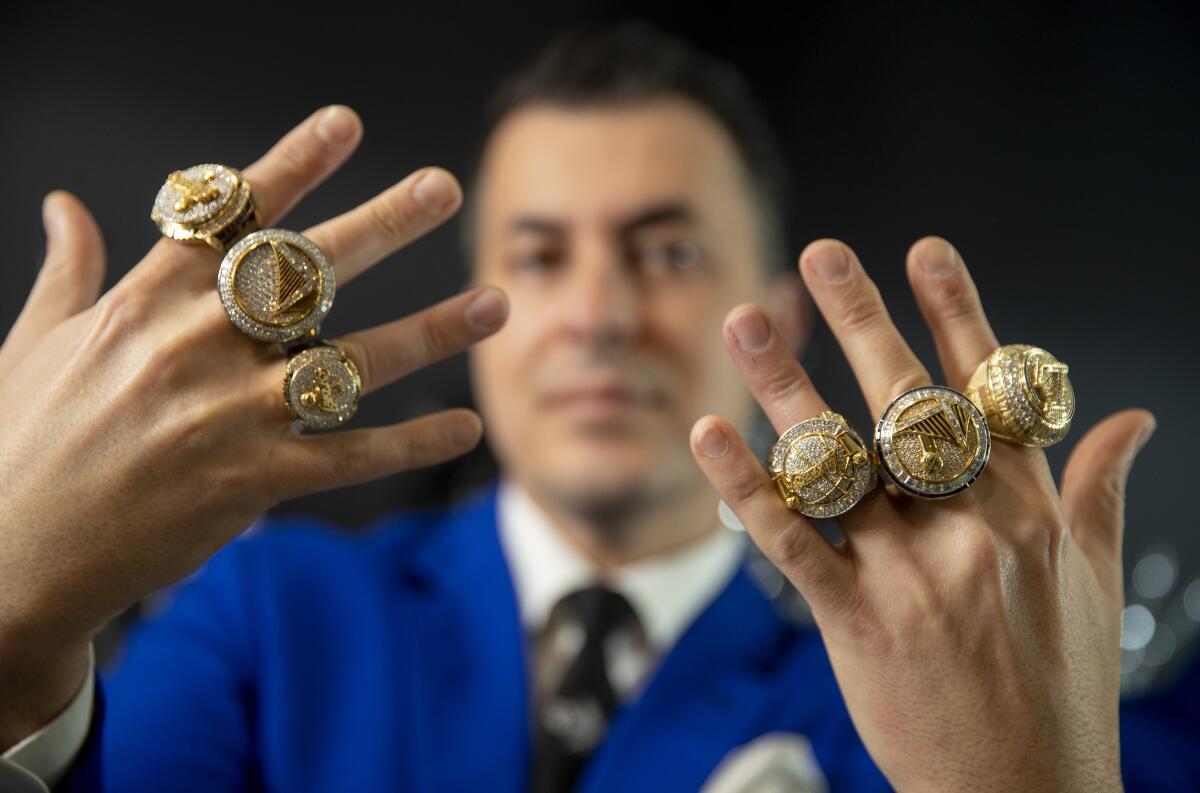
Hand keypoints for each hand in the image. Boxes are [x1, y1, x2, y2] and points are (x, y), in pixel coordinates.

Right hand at [0, 105, 507, 745]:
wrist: (9, 559)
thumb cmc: (21, 443)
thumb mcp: (33, 344)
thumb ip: (70, 272)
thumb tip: (67, 206)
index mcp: (142, 304)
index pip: (227, 216)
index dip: (290, 164)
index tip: (346, 125)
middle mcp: (193, 349)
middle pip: (306, 271)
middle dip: (383, 224)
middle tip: (443, 187)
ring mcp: (226, 418)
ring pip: (350, 363)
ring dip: (432, 332)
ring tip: (495, 303)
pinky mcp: (249, 484)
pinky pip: (350, 458)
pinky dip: (412, 443)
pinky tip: (465, 426)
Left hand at [690, 238, 1152, 791]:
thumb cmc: (1059, 688)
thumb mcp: (1095, 583)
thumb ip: (1100, 490)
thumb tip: (1129, 419)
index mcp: (1034, 511)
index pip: (993, 391)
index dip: (958, 314)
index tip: (923, 251)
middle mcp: (974, 529)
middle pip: (911, 404)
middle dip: (864, 320)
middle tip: (821, 253)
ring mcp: (914, 574)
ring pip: (841, 459)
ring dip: (786, 384)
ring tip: (746, 320)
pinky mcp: (859, 621)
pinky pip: (794, 539)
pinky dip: (748, 485)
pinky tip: (710, 432)